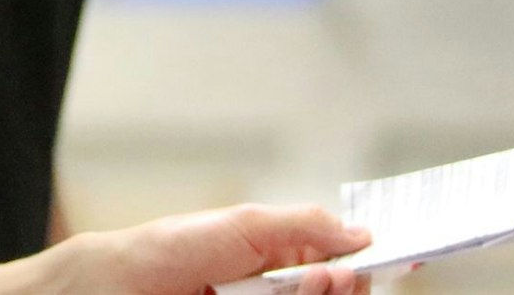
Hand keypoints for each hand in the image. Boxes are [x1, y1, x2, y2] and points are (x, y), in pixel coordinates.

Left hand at [47, 203, 370, 294]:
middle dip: (348, 285)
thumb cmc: (165, 249)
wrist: (111, 288)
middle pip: (333, 294)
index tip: (403, 255)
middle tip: (349, 275)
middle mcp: (273, 291)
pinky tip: (304, 289)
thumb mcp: (240, 225)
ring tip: (321, 280)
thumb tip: (360, 233)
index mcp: (275, 260)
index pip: (335, 263)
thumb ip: (302, 226)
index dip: (368, 262)